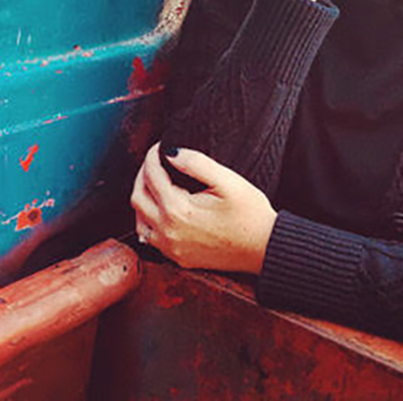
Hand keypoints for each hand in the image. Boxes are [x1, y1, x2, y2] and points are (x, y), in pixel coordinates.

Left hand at [131, 143, 276, 274]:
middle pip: (138, 196)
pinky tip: (160, 208)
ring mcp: (171, 248)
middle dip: (143, 173)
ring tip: (156, 181)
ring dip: (143, 196)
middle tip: (155, 160)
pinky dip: (148, 218)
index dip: (152, 155)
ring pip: (138, 218)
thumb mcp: (228, 181)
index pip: (151, 175)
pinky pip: (149, 237)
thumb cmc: (250, 214)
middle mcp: (168, 231)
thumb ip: (196, 163)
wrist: (265, 249)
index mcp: (178, 210)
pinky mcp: (178, 258)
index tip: (160, 145)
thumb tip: (171, 152)